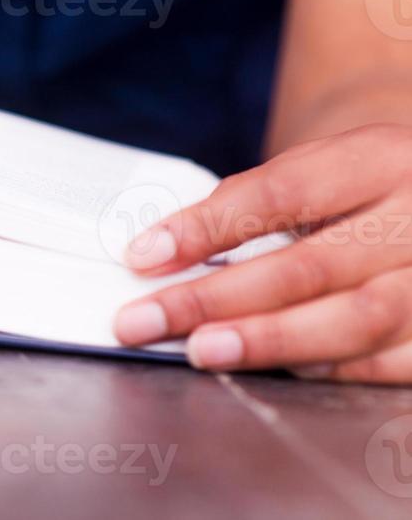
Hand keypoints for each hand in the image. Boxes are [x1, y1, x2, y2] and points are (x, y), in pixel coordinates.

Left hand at [112, 124, 411, 382]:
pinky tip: (275, 368)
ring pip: (354, 320)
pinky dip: (327, 368)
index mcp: (381, 159)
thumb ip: (256, 204)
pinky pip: (389, 362)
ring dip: (267, 340)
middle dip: (216, 299)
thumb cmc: (369, 191)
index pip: (280, 194)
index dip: (205, 227)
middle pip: (309, 267)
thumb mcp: (327, 170)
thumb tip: (163, 254)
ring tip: (200, 350)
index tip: (141, 256)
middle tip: (144, 321)